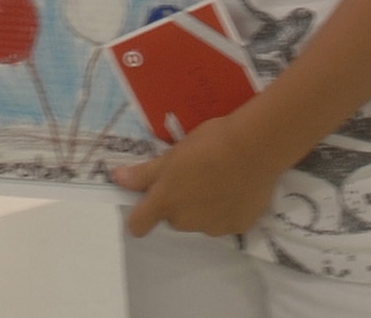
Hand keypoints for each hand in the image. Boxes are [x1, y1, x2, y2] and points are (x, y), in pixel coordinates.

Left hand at [111, 111, 282, 238]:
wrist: (253, 147)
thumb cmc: (208, 143)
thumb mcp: (173, 154)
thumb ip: (145, 172)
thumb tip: (117, 178)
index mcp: (166, 201)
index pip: (139, 224)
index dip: (140, 215)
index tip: (147, 202)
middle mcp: (186, 221)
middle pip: (174, 217)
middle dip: (180, 201)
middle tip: (194, 174)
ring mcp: (214, 228)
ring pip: (201, 220)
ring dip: (205, 206)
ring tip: (220, 177)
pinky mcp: (239, 227)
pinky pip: (227, 221)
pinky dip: (229, 208)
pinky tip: (238, 186)